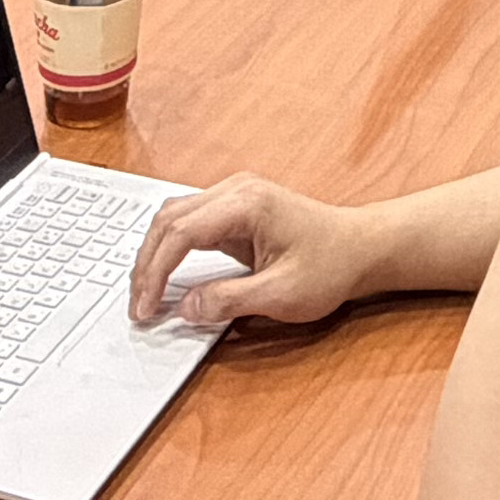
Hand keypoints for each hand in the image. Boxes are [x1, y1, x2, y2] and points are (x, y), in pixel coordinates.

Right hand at [127, 175, 388, 332]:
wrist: (361, 248)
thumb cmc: (331, 266)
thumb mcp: (282, 294)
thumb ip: (230, 301)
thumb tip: (185, 309)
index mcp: (246, 204)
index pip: (180, 233)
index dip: (154, 274)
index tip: (145, 308)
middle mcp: (236, 190)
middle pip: (168, 219)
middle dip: (146, 264)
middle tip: (138, 306)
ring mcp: (235, 194)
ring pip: (174, 217)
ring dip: (154, 254)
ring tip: (145, 294)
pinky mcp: (236, 207)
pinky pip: (189, 221)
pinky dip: (171, 248)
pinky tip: (164, 275)